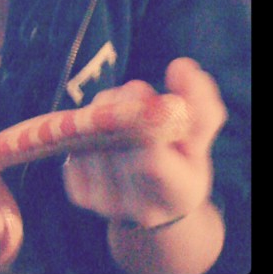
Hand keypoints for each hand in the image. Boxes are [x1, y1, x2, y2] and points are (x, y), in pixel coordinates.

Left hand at [63, 58, 227, 226]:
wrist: (156, 203)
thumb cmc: (182, 161)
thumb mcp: (199, 135)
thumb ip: (199, 101)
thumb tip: (181, 67)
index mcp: (178, 194)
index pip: (151, 159)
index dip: (145, 121)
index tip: (151, 100)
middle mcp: (138, 206)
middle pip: (116, 137)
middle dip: (125, 102)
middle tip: (138, 93)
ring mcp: (104, 202)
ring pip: (90, 133)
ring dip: (104, 109)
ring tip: (122, 111)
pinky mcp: (79, 193)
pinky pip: (74, 142)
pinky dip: (87, 126)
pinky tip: (104, 130)